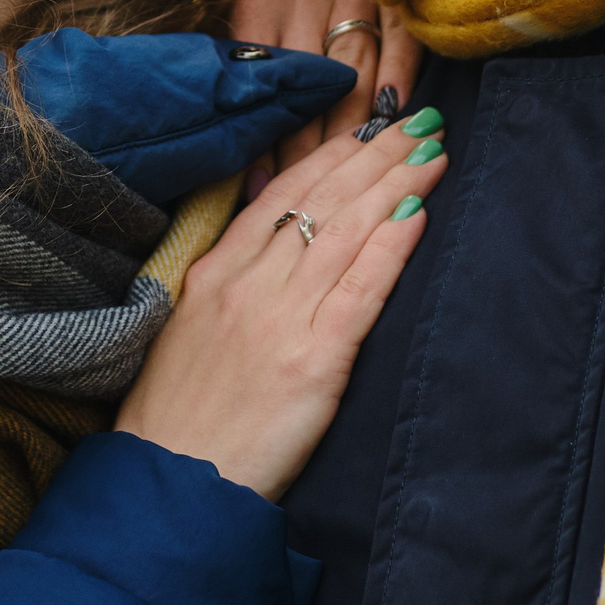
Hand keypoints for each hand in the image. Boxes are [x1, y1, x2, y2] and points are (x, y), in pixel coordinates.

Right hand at [114, 106, 449, 499]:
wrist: (170, 484)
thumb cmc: (179, 414)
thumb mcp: (189, 325)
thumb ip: (231, 275)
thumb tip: (272, 231)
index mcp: (216, 270)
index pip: (284, 189)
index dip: (333, 153)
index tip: (370, 127)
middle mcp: (248, 283)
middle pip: (323, 199)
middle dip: (376, 154)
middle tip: (420, 121)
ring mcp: (279, 319)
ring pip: (347, 231)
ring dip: (397, 184)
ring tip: (433, 154)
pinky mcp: (311, 362)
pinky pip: (360, 290)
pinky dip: (392, 247)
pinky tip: (420, 215)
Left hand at [229, 0, 423, 172]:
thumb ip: (245, 17)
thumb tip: (237, 87)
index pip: (262, 81)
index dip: (263, 136)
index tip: (256, 185)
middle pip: (307, 93)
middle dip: (304, 152)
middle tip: (301, 205)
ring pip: (353, 76)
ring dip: (349, 131)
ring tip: (343, 181)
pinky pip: (400, 40)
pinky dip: (398, 82)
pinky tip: (393, 121)